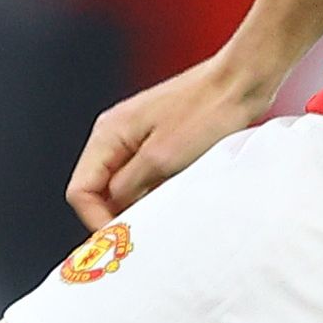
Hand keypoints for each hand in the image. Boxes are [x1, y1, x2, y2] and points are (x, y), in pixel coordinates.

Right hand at [67, 56, 273, 230]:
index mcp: (107, 134)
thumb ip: (128, 187)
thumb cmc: (206, 110)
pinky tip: (175, 200)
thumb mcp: (161, 159)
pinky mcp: (160, 141)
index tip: (121, 240)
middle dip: (116, 214)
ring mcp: (138, 137)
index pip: (80, 190)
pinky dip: (154, 193)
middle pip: (98, 189)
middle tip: (141, 237)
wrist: (242, 82)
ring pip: (123, 185)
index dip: (96, 219)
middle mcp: (116, 134)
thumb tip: (113, 209)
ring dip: (138, 204)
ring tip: (162, 219)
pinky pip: (145, 176)